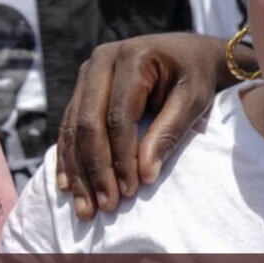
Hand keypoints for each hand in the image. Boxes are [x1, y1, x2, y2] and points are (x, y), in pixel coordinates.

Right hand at [56, 33, 235, 218]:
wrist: (190, 54)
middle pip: (88, 123)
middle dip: (96, 170)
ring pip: (73, 128)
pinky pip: (68, 125)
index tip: (129, 191)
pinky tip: (68, 187)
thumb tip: (145, 176)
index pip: (119, 116)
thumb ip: (168, 133)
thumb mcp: (193, 101)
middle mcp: (102, 60)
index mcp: (133, 57)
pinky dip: (69, 158)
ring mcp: (88, 72)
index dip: (122, 157)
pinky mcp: (82, 87)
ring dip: (78, 171)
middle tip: (105, 206)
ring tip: (86, 208)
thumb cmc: (195, 77)